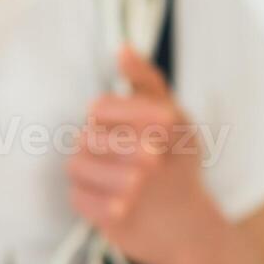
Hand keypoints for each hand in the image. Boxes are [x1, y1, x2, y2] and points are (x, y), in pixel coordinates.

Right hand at [65, 45, 229, 263]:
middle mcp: (92, 143)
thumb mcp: (174, 116)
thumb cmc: (177, 159)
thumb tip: (122, 48)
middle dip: (122, 145)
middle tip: (156, 157)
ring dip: (112, 174)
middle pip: (89, 137)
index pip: (102, 106)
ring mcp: (87, 175)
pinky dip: (101, 203)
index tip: (168, 122)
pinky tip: (126, 208)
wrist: (185, 216)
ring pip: (78, 168)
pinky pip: (79, 201)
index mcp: (108, 118)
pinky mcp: (87, 206)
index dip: (131, 113)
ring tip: (142, 184)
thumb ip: (147, 82)